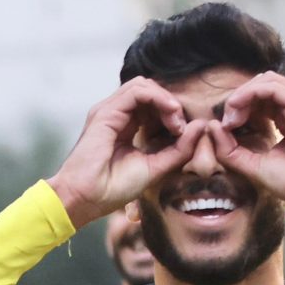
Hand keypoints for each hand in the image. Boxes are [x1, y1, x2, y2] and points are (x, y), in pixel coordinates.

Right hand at [46, 79, 208, 227]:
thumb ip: (179, 148)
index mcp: (125, 127)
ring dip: (166, 99)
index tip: (182, 134)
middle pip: (150, 91)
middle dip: (170, 105)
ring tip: (175, 120)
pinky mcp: (106, 112)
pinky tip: (169, 114)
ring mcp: (109, 112)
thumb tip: (201, 125)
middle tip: (180, 127)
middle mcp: (116, 116)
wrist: (84, 199)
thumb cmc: (112, 189)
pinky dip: (158, 98)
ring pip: (144, 86)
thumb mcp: (156, 167)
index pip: (153, 105)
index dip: (171, 114)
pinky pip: (137, 91)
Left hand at [208, 70, 284, 218]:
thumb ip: (231, 150)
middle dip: (238, 99)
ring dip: (241, 96)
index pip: (260, 99)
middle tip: (226, 122)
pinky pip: (272, 88)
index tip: (225, 129)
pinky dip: (249, 95)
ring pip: (266, 81)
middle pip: (261, 85)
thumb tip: (213, 127)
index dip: (238, 108)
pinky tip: (237, 113)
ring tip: (230, 118)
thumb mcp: (253, 166)